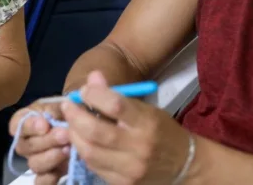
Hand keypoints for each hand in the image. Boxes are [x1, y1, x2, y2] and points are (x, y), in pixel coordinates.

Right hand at [9, 98, 71, 182]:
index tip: (45, 125)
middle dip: (46, 141)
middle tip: (65, 135)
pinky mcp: (47, 175)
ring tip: (69, 149)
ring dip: (51, 157)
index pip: (17, 124)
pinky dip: (49, 179)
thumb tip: (57, 112)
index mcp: (26, 121)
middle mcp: (26, 142)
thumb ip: (56, 108)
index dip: (29, 126)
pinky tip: (62, 170)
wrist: (81, 126)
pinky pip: (41, 182)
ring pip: (34, 164)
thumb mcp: (62, 105)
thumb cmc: (67, 112)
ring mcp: (36, 159)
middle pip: (25, 147)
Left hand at [60, 71, 193, 184]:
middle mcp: (139, 147)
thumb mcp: (146, 109)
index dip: (94, 95)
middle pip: (96, 131)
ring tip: (71, 124)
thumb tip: (92, 77)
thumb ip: (118, 95)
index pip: (115, 105)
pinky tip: (82, 142)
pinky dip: (84, 152)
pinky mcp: (123, 184)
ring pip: (90, 152)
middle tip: (68, 106)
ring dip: (74, 135)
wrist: (184, 166)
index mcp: (147, 122)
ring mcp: (130, 169)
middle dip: (75, 117)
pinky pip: (94, 167)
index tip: (84, 91)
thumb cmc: (162, 131)